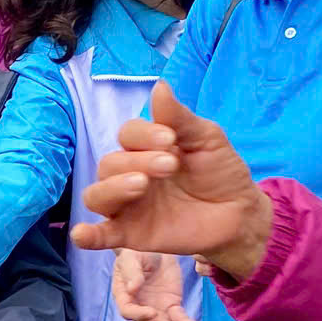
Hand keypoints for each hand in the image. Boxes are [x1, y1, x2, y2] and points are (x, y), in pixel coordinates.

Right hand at [75, 82, 275, 280]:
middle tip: (170, 166)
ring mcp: (127, 206)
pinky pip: (101, 235)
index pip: (127, 134)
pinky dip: (87, 235)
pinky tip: (82, 234)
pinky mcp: (131, 234)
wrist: (239, 212)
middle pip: (109, 163)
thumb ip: (179, 117)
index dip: (144, 134)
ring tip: (141, 185)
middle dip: (137, 161)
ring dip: (113, 188)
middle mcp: (129, 175)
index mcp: (145, 149)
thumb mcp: (206, 138)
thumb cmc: (220, 172)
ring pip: (96, 195)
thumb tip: (159, 85)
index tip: (171, 139)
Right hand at [112, 249, 198, 320]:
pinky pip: (178, 317)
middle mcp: (139, 305)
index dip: (139, 314)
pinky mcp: (171, 304)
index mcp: (124, 295)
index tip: (152, 312)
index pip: (128, 310)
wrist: (156, 248)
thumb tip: (132, 289)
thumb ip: (131, 272)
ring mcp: (155, 307)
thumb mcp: (131, 257)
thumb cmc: (137, 251)